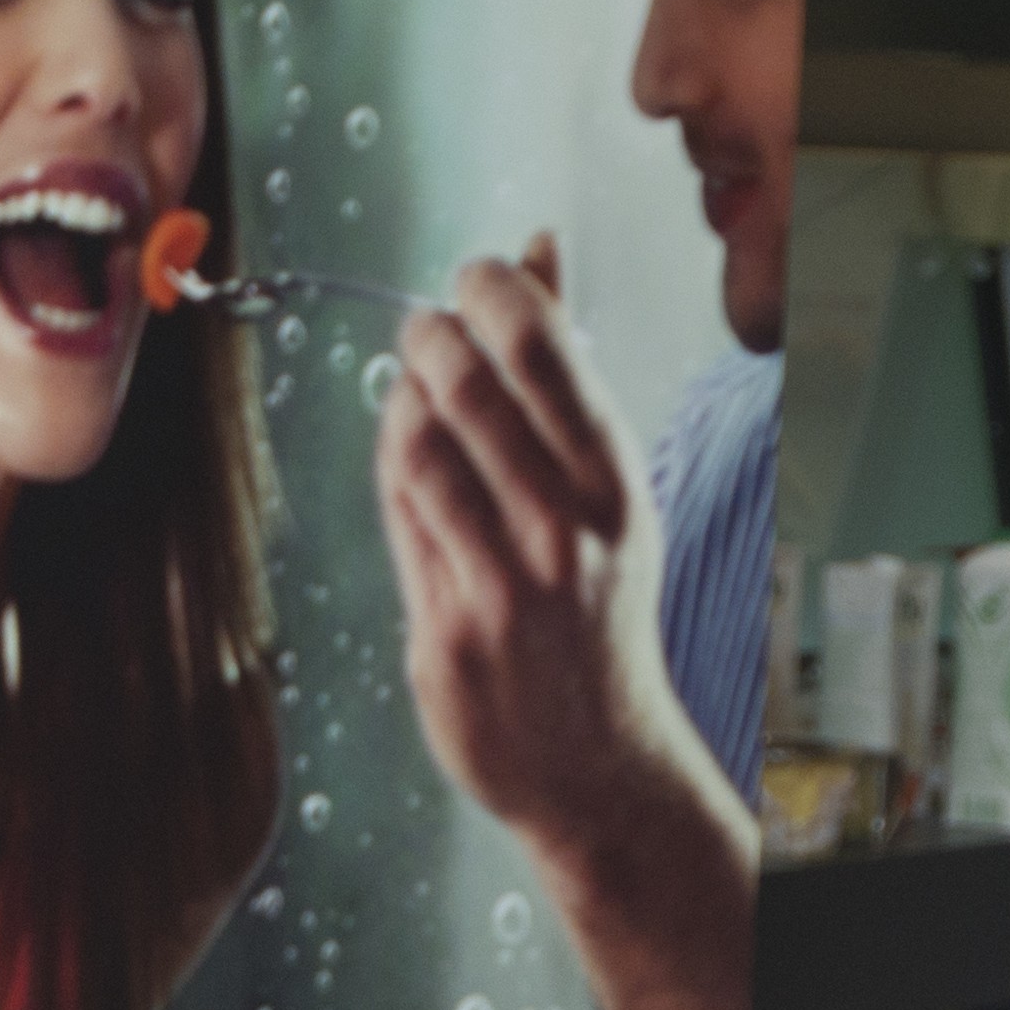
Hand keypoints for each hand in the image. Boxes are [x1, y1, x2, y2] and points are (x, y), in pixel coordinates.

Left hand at [374, 246, 706, 860]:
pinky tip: (408, 464)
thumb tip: (538, 245)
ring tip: (414, 392)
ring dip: (400, 400)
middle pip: (468, 384)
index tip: (473, 281)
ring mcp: (504, 588)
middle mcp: (567, 532)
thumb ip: (567, 367)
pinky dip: (393, 473)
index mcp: (616, 484)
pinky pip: (398, 522)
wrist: (599, 764)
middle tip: (426, 330)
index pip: (542, 345)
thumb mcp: (609, 485)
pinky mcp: (447, 635)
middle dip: (429, 335)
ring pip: (418, 448)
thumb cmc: (599, 607)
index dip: (490, 288)